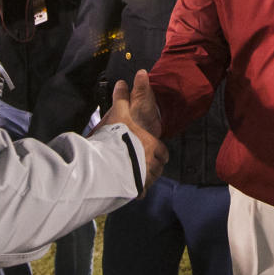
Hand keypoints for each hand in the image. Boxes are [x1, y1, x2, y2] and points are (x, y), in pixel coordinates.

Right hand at [103, 70, 167, 194]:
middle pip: (159, 167)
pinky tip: (131, 190)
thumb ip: (121, 99)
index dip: (159, 151)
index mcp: (152, 146)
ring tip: (138, 176)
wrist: (110, 162)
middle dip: (154, 166)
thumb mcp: (119, 115)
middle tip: (145, 164)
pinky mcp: (136, 190)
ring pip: (151, 180)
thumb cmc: (118, 137)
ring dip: (147, 178)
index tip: (155, 151)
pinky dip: (137, 191)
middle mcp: (152, 163)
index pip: (163, 151)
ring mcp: (145, 178)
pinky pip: (140, 192)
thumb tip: (121, 82)